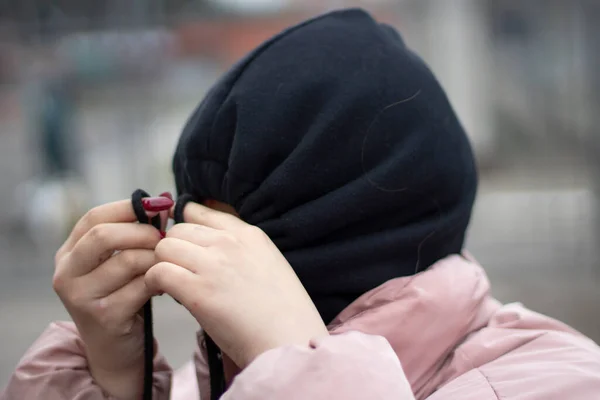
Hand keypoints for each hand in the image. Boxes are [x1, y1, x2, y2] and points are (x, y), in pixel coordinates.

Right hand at [52, 196, 171, 399]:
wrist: (116, 349)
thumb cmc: (122, 296)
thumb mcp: (118, 263)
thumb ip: (132, 234)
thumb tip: (163, 203)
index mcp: (68, 254)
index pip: (94, 217)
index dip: (128, 206)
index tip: (160, 204)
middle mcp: (66, 273)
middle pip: (104, 235)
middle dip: (142, 231)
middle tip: (165, 236)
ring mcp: (81, 297)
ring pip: (127, 260)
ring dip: (155, 258)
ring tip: (166, 263)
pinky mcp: (103, 316)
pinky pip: (141, 286)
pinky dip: (159, 280)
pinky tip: (165, 284)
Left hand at [145, 202, 328, 368]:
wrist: (289, 339)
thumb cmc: (282, 312)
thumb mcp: (270, 264)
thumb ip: (241, 250)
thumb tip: (210, 250)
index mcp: (248, 234)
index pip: (201, 211)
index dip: (187, 228)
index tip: (186, 246)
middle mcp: (228, 242)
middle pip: (178, 229)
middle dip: (173, 248)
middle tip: (178, 270)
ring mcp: (212, 264)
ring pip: (164, 247)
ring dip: (163, 264)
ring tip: (171, 283)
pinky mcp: (196, 291)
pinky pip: (158, 272)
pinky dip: (155, 282)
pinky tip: (166, 294)